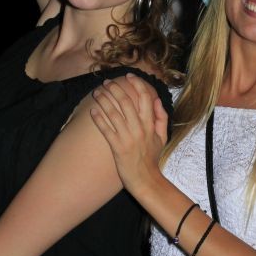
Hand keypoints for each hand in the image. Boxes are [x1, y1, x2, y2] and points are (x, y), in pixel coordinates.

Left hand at [90, 74, 167, 195]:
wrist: (145, 179)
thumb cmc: (152, 158)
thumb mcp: (162, 137)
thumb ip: (161, 118)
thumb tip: (157, 100)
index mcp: (150, 125)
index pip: (145, 98)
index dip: (137, 84)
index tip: (129, 76)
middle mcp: (139, 129)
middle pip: (126, 102)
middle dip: (115, 89)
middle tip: (106, 82)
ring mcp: (127, 137)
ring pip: (113, 113)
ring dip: (103, 100)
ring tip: (97, 92)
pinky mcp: (117, 147)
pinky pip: (106, 129)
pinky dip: (99, 118)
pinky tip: (93, 110)